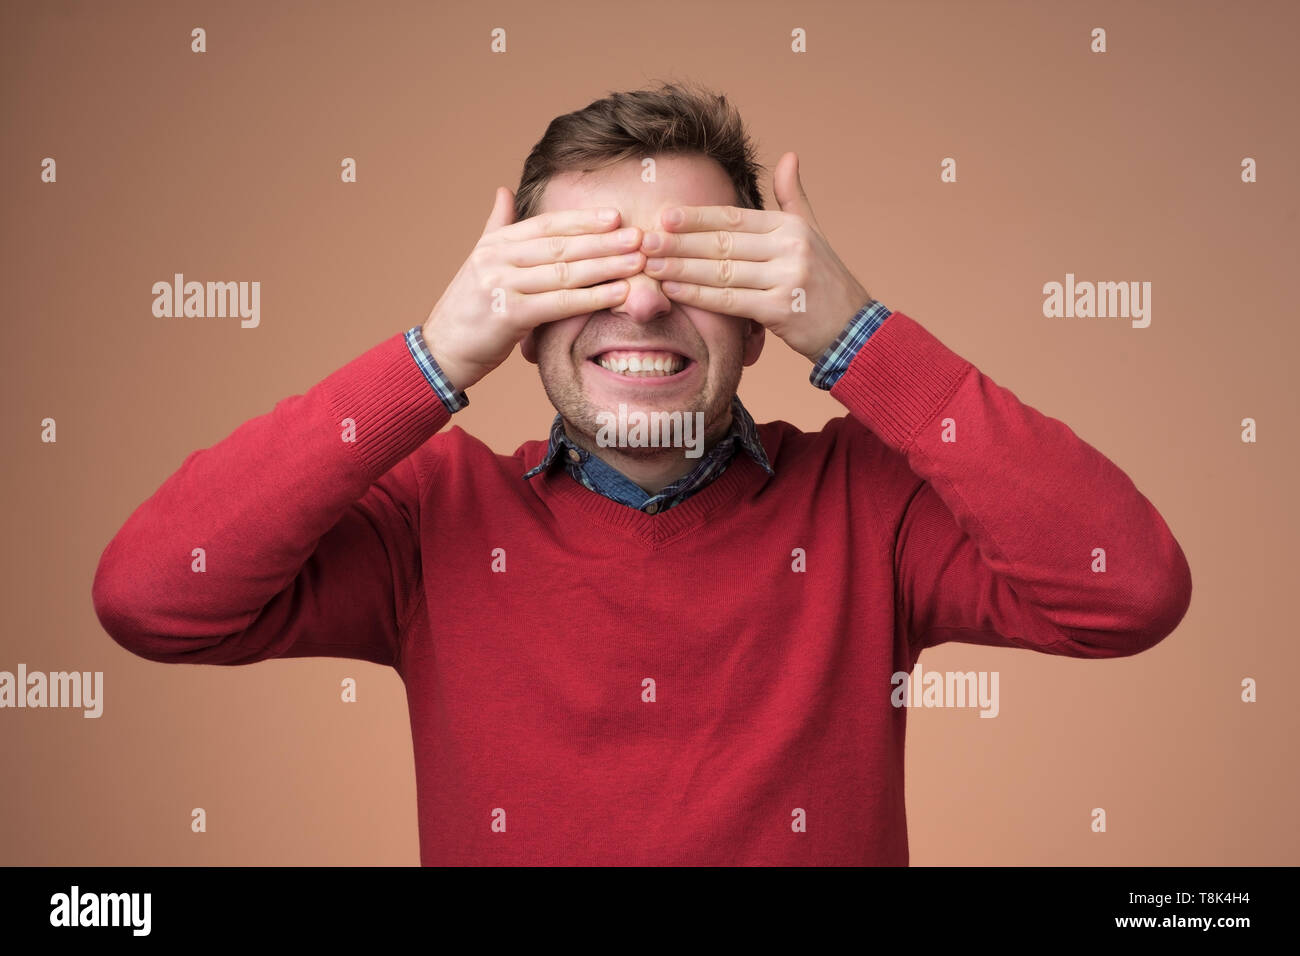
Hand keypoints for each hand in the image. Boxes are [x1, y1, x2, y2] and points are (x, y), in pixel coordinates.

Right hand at [422, 188, 645, 391]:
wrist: (442, 352)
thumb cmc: (468, 311)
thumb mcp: (479, 262)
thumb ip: (497, 227)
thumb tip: (504, 191)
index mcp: (494, 244)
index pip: (546, 225)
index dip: (583, 219)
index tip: (616, 216)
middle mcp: (496, 260)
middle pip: (560, 246)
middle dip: (603, 241)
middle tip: (640, 236)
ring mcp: (500, 286)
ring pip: (564, 273)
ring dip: (606, 267)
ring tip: (638, 262)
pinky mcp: (508, 315)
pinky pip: (560, 303)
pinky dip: (593, 298)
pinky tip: (619, 293)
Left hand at [640, 151, 870, 361]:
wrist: (852, 328)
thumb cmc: (825, 280)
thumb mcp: (812, 233)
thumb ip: (793, 197)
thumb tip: (788, 156)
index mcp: (791, 227)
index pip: (734, 218)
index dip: (697, 217)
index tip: (664, 216)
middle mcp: (790, 249)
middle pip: (723, 244)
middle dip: (680, 243)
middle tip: (646, 242)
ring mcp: (786, 280)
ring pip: (722, 272)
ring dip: (682, 270)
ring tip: (651, 267)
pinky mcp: (781, 311)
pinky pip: (730, 301)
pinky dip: (699, 297)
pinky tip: (674, 291)